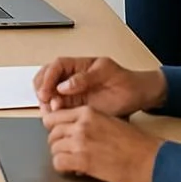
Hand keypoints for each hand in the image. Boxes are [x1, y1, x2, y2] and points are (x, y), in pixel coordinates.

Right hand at [34, 56, 164, 116]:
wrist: (138, 97)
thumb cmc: (126, 82)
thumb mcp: (108, 74)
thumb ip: (85, 78)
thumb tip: (64, 85)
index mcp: (79, 65)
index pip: (57, 66)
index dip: (49, 77)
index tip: (47, 90)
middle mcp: (72, 77)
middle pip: (46, 77)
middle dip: (42, 88)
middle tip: (44, 100)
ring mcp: (72, 91)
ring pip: (49, 92)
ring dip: (45, 100)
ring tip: (49, 111)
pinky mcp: (75, 105)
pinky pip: (58, 106)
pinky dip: (52, 111)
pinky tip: (54, 116)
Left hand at [42, 106, 162, 181]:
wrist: (149, 159)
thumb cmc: (135, 143)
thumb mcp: (109, 121)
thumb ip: (87, 122)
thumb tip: (69, 129)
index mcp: (87, 113)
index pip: (54, 117)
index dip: (54, 128)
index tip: (59, 135)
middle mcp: (81, 125)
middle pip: (52, 133)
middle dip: (57, 144)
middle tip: (66, 151)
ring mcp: (80, 142)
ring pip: (54, 148)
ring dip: (60, 156)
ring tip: (72, 161)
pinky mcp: (82, 161)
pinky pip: (58, 163)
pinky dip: (63, 168)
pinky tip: (73, 170)